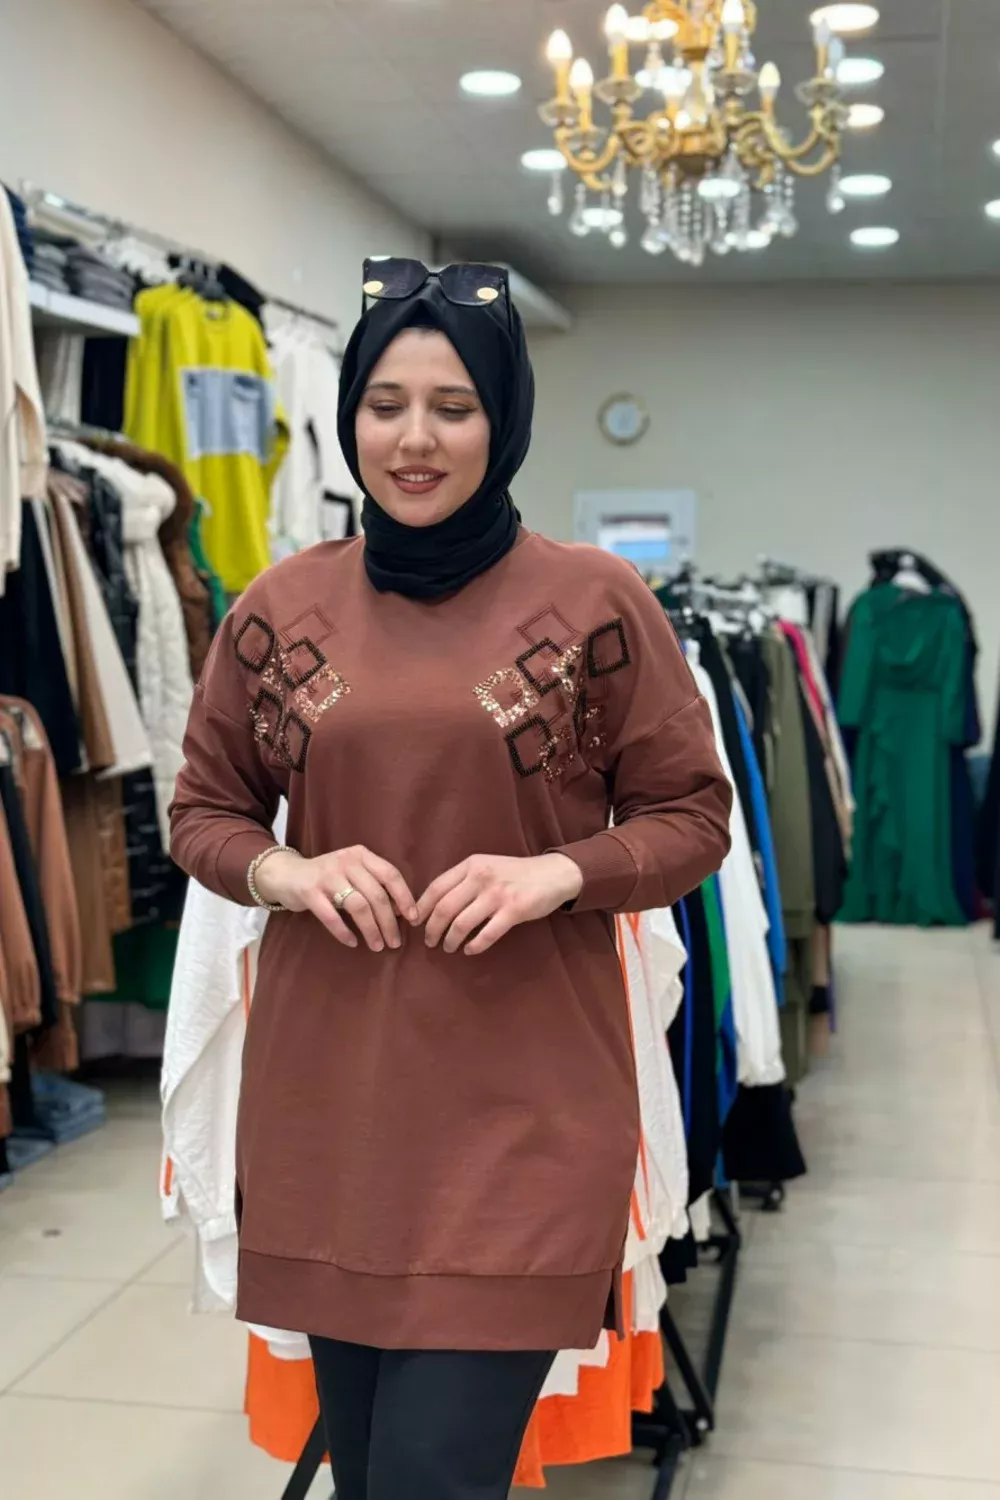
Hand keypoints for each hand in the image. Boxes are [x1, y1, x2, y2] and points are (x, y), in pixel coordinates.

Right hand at [255, 846, 418, 951]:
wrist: (286, 873)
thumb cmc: (328, 877)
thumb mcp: (352, 872)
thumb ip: (374, 885)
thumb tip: (400, 911)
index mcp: (361, 855)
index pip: (390, 875)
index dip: (405, 898)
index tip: (413, 919)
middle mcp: (346, 861)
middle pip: (376, 895)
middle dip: (389, 922)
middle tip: (394, 942)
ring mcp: (327, 876)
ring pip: (358, 906)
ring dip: (371, 929)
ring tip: (377, 946)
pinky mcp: (309, 892)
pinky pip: (331, 917)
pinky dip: (344, 932)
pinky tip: (352, 942)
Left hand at [417, 853, 583, 956]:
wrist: (552, 874)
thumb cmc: (514, 873)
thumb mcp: (486, 866)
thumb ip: (463, 880)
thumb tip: (434, 904)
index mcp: (471, 865)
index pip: (436, 887)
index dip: (422, 908)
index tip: (415, 923)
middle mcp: (481, 877)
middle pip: (445, 908)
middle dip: (432, 929)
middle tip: (430, 942)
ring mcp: (498, 894)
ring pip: (462, 923)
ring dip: (450, 940)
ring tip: (448, 948)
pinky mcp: (514, 910)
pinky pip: (487, 934)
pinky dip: (475, 946)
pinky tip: (470, 950)